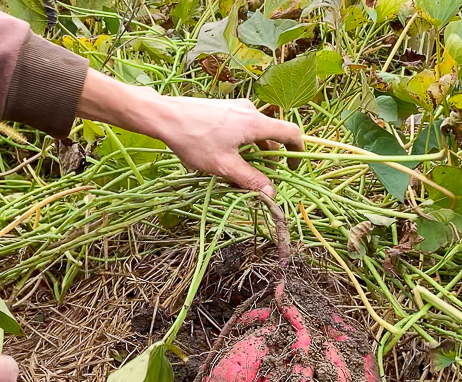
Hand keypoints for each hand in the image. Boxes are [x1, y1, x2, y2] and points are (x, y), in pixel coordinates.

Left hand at [77, 70, 302, 197]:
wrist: (164, 116)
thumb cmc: (194, 140)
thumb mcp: (224, 167)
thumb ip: (250, 180)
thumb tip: (271, 194)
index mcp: (256, 123)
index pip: (290, 133)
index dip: (298, 151)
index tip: (293, 168)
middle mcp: (250, 111)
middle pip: (271, 136)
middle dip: (270, 159)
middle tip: (261, 179)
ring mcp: (235, 108)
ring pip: (255, 133)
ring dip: (254, 153)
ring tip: (238, 172)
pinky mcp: (223, 108)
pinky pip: (241, 127)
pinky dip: (242, 143)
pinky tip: (223, 156)